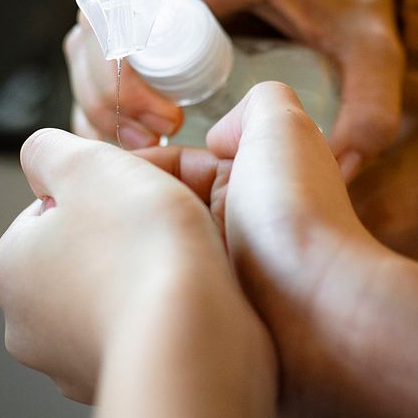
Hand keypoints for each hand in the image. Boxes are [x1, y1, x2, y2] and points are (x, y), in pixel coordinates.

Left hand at [0, 128, 260, 403]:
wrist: (191, 330)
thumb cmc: (140, 247)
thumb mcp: (86, 161)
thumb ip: (48, 149)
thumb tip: (42, 160)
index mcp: (9, 270)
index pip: (51, 211)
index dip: (100, 190)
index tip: (136, 188)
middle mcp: (29, 326)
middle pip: (81, 255)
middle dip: (120, 234)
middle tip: (166, 217)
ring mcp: (74, 362)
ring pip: (112, 294)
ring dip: (142, 273)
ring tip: (185, 256)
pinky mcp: (123, 385)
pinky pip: (142, 332)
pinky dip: (161, 313)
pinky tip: (189, 297)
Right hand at [65, 0, 403, 179]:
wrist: (328, 25)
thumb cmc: (345, 23)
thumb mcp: (375, 57)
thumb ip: (374, 107)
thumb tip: (336, 165)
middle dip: (118, 65)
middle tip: (164, 122)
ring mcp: (151, 14)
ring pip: (90, 40)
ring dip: (103, 95)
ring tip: (150, 144)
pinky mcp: (142, 53)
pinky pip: (96, 78)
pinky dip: (100, 116)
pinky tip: (135, 151)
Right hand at [133, 81, 390, 417]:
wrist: (321, 310)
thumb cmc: (297, 217)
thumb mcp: (283, 127)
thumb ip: (257, 102)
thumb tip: (220, 133)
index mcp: (254, 177)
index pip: (177, 165)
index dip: (140, 168)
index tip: (101, 180)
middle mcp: (244, 222)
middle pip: (167, 209)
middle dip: (134, 210)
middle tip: (96, 220)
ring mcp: (232, 272)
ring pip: (165, 252)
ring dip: (140, 251)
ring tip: (112, 254)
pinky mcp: (221, 315)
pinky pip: (173, 292)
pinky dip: (153, 286)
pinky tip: (135, 288)